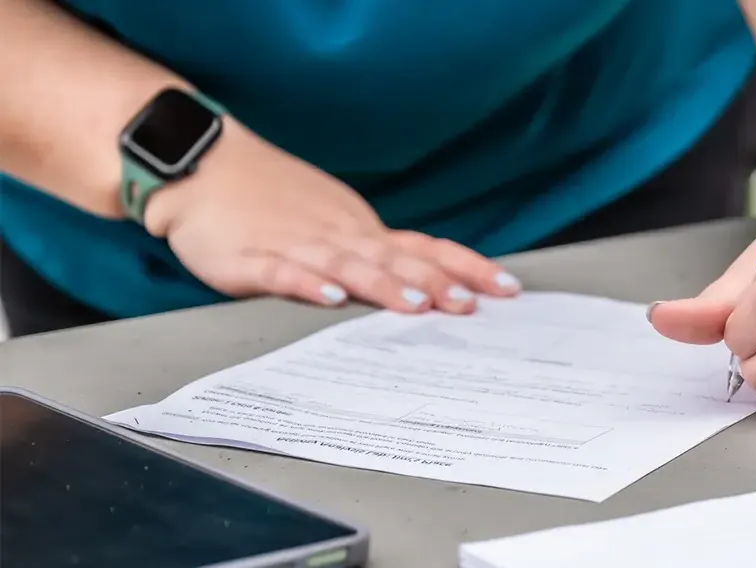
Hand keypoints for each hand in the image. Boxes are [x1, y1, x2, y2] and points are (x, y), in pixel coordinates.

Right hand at [143, 120, 519, 312]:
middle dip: (436, 283)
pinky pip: (283, 272)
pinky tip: (327, 298)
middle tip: (470, 306)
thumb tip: (426, 280)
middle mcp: (339, 236)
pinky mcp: (251, 258)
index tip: (506, 288)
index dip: (466, 267)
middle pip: (396, 259)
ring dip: (383, 284)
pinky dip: (306, 284)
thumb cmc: (271, 198)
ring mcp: (297, 245)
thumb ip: (374, 253)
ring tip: (415, 303)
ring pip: (347, 267)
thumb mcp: (334, 220)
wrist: (200, 164)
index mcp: (360, 230)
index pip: (425, 248)